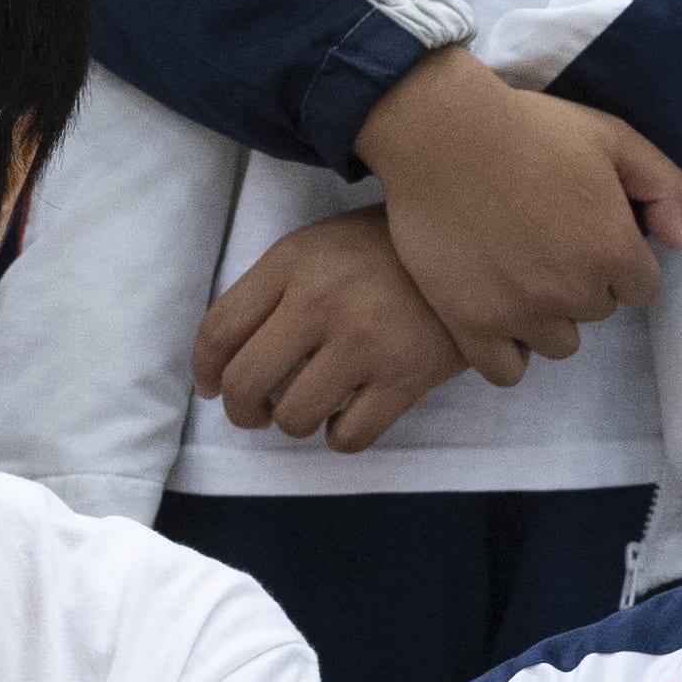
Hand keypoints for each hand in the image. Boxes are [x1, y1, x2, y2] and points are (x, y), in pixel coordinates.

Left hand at [192, 210, 521, 449]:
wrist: (477, 245)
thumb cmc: (388, 249)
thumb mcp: (321, 244)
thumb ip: (273, 288)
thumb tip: (223, 357)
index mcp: (293, 261)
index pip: (219, 329)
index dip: (205, 370)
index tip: (211, 386)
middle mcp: (321, 300)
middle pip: (246, 383)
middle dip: (242, 411)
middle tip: (255, 413)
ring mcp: (365, 341)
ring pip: (295, 418)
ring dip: (294, 424)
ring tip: (310, 408)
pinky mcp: (406, 376)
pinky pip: (349, 436)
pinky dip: (340, 436)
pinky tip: (349, 415)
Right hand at [354, 52, 681, 366]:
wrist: (439, 134)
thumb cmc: (528, 128)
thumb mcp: (610, 136)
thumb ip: (660, 184)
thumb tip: (678, 242)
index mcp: (613, 249)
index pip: (641, 286)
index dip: (619, 257)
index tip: (588, 232)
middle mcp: (573, 291)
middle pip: (598, 310)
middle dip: (583, 281)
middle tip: (548, 241)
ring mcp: (521, 313)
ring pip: (559, 343)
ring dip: (549, 316)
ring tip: (521, 275)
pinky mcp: (471, 325)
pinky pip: (507, 371)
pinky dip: (509, 352)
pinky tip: (500, 315)